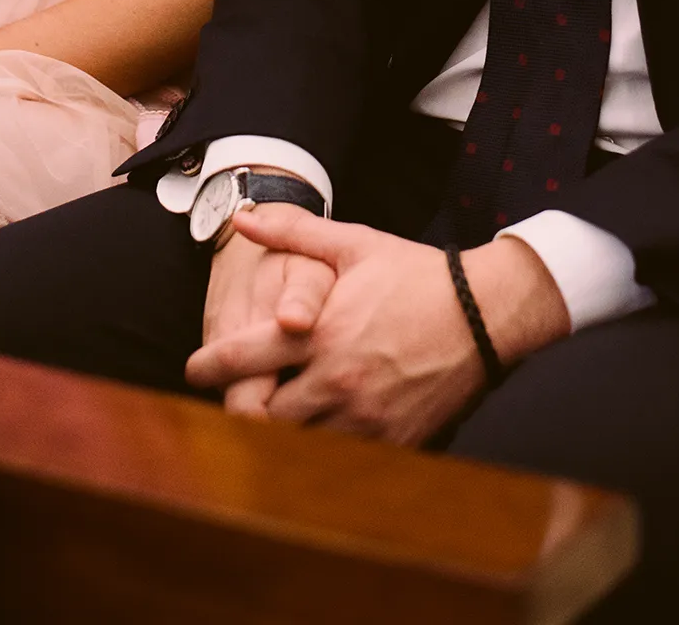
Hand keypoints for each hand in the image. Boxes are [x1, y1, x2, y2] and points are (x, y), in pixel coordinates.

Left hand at [187, 210, 568, 445]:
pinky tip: (321, 434)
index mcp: (321, 334)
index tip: (193, 370)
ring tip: (275, 418)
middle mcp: (337, 382)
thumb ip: (293, 232)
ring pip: (302, 445)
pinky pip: (345, 461)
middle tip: (240, 397)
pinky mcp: (395, 442)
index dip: (210, 367)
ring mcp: (367, 419)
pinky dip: (326, 451)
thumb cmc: (416, 275)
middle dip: (249, 406)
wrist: (485, 314)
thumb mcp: (354, 245)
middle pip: (267, 415)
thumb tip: (243, 216)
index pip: (246, 359)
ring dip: (284, 434)